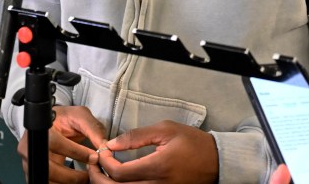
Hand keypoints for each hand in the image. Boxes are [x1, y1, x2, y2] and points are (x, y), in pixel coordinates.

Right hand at [17, 105, 107, 183]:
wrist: (53, 124)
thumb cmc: (65, 118)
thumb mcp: (80, 116)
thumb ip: (93, 129)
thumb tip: (104, 147)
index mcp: (42, 128)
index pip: (56, 143)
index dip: (76, 152)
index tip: (93, 157)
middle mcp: (31, 146)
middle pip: (48, 168)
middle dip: (71, 176)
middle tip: (88, 175)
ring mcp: (31, 161)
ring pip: (47, 180)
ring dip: (66, 183)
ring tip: (84, 179)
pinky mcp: (36, 171)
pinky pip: (49, 182)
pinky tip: (74, 181)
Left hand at [92, 120, 217, 182]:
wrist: (215, 161)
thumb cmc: (192, 142)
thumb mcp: (166, 130)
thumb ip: (137, 136)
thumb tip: (112, 143)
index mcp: (157, 167)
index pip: (118, 172)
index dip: (104, 162)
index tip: (103, 150)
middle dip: (98, 177)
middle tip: (93, 163)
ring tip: (101, 171)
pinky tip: (118, 179)